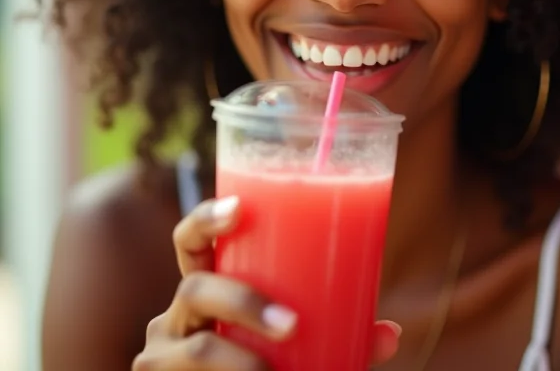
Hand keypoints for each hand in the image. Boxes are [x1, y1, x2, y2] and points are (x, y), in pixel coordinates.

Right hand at [132, 196, 399, 369]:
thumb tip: (391, 334)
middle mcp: (179, 313)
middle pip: (194, 288)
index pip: (192, 239)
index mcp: (209, 282)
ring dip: (242, 363)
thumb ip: (339, 332)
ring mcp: (163, 354)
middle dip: (244, 302)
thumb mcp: (296, 341)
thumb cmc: (266, 361)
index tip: (240, 209)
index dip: (208, 218)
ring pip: (198, 350)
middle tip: (291, 324)